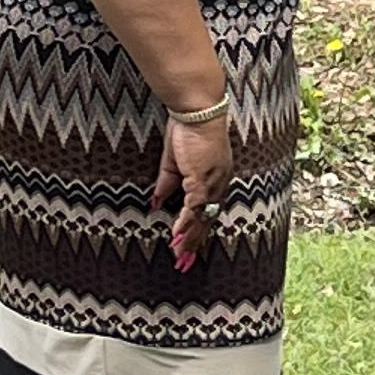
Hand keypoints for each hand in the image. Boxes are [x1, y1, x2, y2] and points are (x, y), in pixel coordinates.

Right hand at [151, 108, 233, 273]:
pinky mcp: (201, 179)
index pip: (207, 211)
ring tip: (182, 257)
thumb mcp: (173, 161)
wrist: (196, 112)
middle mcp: (218, 184)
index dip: (197, 230)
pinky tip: (178, 237)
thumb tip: (156, 201)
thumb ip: (168, 183)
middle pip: (207, 220)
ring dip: (190, 239)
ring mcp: (212, 183)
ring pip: (202, 218)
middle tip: (186, 263)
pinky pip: (194, 207)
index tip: (189, 247)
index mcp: (214, 180)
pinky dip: (186, 224)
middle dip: (195, 243)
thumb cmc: (187, 130)